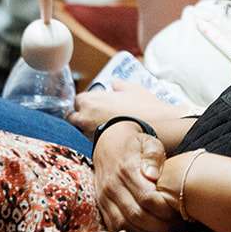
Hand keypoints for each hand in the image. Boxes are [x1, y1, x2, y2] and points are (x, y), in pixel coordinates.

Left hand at [68, 80, 184, 136]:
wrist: (157, 129)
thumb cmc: (145, 108)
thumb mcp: (134, 90)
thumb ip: (121, 86)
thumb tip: (115, 83)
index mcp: (91, 101)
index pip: (77, 101)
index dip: (87, 103)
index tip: (95, 105)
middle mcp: (86, 118)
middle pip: (73, 118)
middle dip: (82, 117)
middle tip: (97, 118)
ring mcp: (89, 134)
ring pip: (81, 132)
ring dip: (88, 130)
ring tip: (105, 129)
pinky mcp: (97, 148)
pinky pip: (91, 142)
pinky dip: (97, 140)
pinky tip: (110, 138)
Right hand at [92, 120, 176, 231]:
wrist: (109, 144)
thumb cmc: (136, 145)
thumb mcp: (149, 142)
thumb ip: (153, 156)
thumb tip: (153, 175)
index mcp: (126, 170)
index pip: (147, 198)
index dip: (165, 208)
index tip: (180, 210)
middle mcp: (112, 186)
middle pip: (137, 215)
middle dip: (160, 224)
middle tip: (178, 225)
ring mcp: (104, 198)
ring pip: (125, 225)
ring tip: (166, 230)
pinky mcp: (101, 207)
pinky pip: (115, 227)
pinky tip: (149, 231)